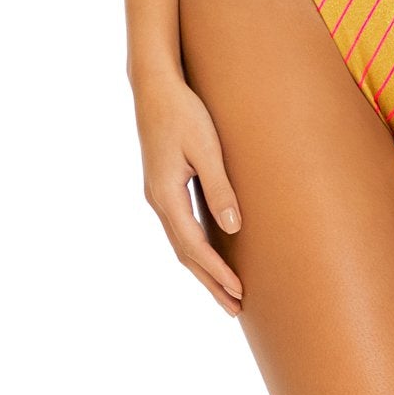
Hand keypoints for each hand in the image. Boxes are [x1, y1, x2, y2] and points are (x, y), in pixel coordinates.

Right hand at [133, 71, 244, 317]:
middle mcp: (158, 200)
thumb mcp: (206, 147)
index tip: (239, 291)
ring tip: (226, 291)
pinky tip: (211, 253)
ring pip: (181, 243)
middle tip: (235, 308)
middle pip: (185, 253)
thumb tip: (232, 228)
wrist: (154, 86)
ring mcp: (158, 194)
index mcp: (166, 195)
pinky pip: (180, 227)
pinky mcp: (163, 186)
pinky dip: (196, 248)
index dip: (216, 271)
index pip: (193, 246)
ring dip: (203, 269)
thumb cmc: (183, 112)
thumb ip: (219, 186)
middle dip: (210, 282)